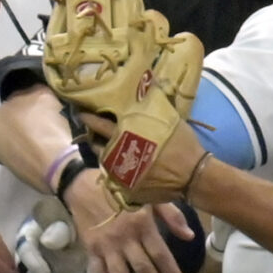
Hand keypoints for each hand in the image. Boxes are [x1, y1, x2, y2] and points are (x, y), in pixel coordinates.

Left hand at [79, 105, 207, 205]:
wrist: (193, 175)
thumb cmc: (182, 145)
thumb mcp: (169, 119)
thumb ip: (154, 104)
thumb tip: (150, 82)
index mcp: (126, 136)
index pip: (99, 125)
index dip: (88, 118)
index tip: (79, 113)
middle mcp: (118, 156)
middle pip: (98, 146)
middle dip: (95, 139)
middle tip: (94, 133)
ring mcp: (122, 175)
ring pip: (107, 163)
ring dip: (108, 155)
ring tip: (112, 150)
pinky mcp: (128, 190)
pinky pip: (118, 179)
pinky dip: (120, 171)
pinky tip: (126, 167)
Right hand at [84, 200, 195, 272]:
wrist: (81, 185)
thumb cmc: (121, 189)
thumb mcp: (150, 195)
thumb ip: (172, 216)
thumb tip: (189, 236)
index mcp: (141, 223)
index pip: (160, 253)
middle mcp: (124, 237)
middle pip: (142, 269)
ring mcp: (105, 246)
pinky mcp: (90, 251)